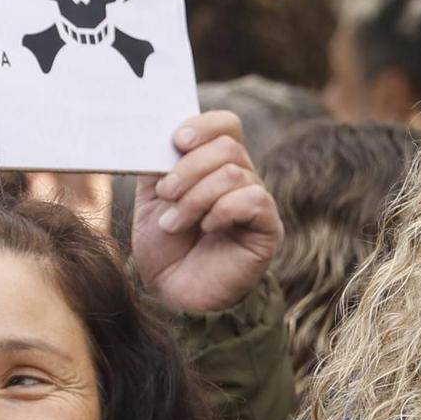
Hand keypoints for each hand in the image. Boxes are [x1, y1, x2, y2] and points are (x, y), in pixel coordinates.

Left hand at [132, 111, 281, 312]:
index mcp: (215, 166)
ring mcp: (257, 204)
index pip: (226, 125)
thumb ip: (159, 164)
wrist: (173, 295)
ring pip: (236, 173)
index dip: (204, 125)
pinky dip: (223, 210)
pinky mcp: (268, 229)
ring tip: (175, 224)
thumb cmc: (164, 248)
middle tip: (166, 194)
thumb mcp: (152, 199)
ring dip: (197, 197)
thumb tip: (158, 134)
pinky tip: (207, 228)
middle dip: (189, 169)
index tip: (177, 141)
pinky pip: (254, 200)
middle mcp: (242, 179)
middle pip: (229, 146)